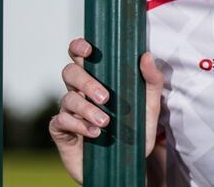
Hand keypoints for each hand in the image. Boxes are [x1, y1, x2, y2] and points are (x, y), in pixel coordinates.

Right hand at [48, 37, 163, 183]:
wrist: (126, 166)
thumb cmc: (135, 131)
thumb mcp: (149, 107)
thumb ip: (151, 81)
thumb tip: (146, 55)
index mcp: (98, 78)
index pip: (81, 56)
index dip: (78, 47)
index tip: (88, 50)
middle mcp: (80, 91)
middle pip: (70, 72)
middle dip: (86, 82)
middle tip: (105, 97)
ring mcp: (69, 111)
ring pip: (67, 98)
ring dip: (86, 109)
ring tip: (105, 122)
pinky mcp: (62, 131)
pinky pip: (61, 121)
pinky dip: (78, 126)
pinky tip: (94, 133)